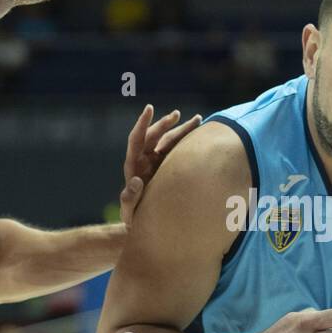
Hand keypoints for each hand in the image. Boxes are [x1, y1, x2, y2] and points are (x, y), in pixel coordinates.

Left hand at [120, 104, 201, 225]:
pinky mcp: (168, 167)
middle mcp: (144, 159)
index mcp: (134, 166)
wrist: (146, 224)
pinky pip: (178, 151)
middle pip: (155, 136)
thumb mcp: (130, 211)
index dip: (143, 124)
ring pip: (169, 141)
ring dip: (183, 130)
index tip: (150, 108)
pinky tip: (201, 135)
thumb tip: (135, 181)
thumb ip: (130, 198)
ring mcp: (157, 162)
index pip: (136, 139)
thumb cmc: (135, 219)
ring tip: (199, 120)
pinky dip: (188, 142)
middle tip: (178, 114)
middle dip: (166, 124)